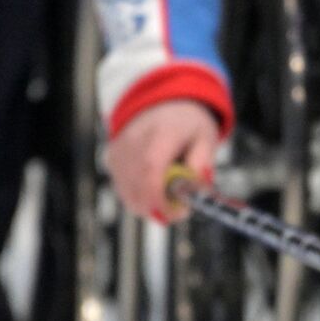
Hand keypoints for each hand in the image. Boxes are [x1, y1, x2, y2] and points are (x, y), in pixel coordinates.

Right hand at [105, 100, 220, 221]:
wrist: (163, 105)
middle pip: (137, 185)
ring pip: (128, 192)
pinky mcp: (113, 159)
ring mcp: (119, 150)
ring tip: (171, 195)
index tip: (170, 215)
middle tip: (181, 210)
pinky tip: (155, 189)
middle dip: (159, 208)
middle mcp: (134, 140)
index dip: (157, 197)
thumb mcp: (206, 138)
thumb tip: (197, 190)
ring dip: (150, 205)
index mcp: (162, 131)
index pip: (151, 167)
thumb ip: (202, 165)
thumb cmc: (187, 123)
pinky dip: (140, 198)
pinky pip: (124, 190)